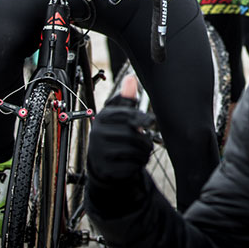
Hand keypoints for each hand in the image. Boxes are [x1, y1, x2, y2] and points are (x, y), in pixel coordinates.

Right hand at [87, 75, 154, 190]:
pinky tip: (135, 160)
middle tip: (148, 140)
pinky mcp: (105, 169)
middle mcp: (97, 134)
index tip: (151, 121)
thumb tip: (130, 78)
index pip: (125, 115)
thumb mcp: (117, 113)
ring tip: (142, 150)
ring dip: (143, 152)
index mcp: (102, 118)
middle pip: (131, 135)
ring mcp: (100, 153)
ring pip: (132, 151)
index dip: (141, 118)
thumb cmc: (113, 132)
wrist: (101, 161)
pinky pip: (130, 166)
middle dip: (144, 139)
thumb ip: (126, 98)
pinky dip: (138, 164)